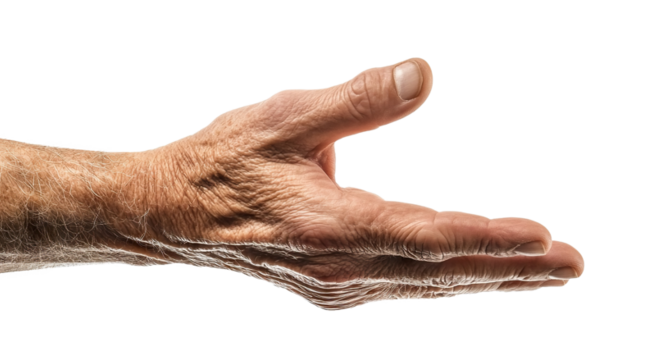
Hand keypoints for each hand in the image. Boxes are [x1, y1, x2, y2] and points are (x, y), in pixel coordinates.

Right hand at [116, 57, 585, 310]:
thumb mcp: (283, 117)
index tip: (543, 238)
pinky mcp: (329, 285)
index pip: (422, 235)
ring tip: (541, 275)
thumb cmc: (224, 160)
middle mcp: (337, 266)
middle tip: (570, 266)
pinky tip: (473, 278)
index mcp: (328, 225)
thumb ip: (356, 100)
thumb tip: (424, 74)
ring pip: (424, 284)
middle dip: (508, 269)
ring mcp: (333, 283)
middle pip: (437, 270)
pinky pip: (401, 287)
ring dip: (486, 278)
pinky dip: (445, 280)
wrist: (173, 213)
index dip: (484, 237)